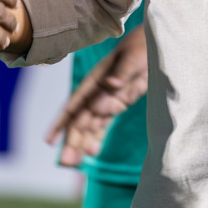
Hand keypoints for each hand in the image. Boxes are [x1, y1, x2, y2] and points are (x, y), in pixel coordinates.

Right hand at [46, 25, 147, 165]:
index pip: (74, 105)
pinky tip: (92, 151)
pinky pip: (104, 123)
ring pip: (90, 125)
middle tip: (66, 163)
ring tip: (73, 165)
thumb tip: (107, 90)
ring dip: (81, 143)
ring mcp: (108, 98)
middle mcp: (98, 92)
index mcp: (96, 80)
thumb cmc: (144, 46)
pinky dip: (97, 137)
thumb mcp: (134, 58)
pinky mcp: (119, 103)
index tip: (49, 141)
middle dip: (71, 141)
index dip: (61, 123)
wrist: (158, 42)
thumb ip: (121, 74)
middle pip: (80, 120)